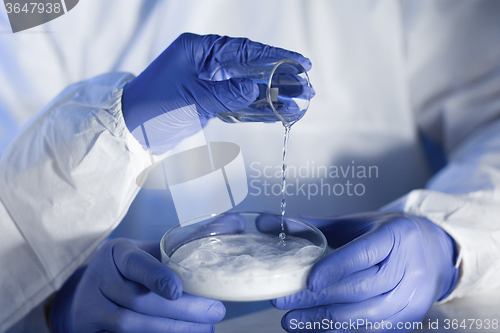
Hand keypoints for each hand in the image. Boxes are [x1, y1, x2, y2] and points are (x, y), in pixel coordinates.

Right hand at [51, 238, 224, 332]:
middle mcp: (100, 279)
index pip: (134, 264)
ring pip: (132, 325)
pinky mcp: (92, 331)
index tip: (177, 290)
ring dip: (172, 330)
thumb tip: (235, 222)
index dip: (155, 277)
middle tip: (215, 312)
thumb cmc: (131, 268)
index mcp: (116, 253)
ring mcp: (92, 309)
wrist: (89, 293)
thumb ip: (188, 241)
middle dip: (181, 311)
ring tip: (205, 329)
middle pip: (139, 300)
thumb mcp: (150, 250)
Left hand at [122, 32, 311, 153]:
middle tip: (307, 87)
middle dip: (281, 78)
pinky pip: (240, 105)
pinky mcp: (211, 104)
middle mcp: (208, 63)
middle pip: (253, 68)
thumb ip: (226, 94)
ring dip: (274, 96)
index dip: (276, 55)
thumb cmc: (153, 107)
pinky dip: (258, 110)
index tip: (300, 62)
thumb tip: (256, 90)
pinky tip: (278, 113)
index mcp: (200, 50)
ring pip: (249, 88)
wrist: (130, 130)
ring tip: (300, 102)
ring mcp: (211, 84)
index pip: (245, 50)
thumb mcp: (191, 98)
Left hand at [272, 211, 459, 331]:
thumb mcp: (355, 224)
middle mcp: (410, 266)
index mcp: (397, 235)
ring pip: (366, 315)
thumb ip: (311, 225)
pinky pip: (372, 330)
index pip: (364, 254)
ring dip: (324, 321)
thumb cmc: (386, 233)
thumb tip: (265, 222)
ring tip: (290, 321)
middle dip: (317, 299)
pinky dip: (340, 330)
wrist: (433, 251)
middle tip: (283, 302)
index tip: (307, 281)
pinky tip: (315, 328)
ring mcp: (413, 296)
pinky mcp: (410, 318)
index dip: (335, 268)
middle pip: (360, 288)